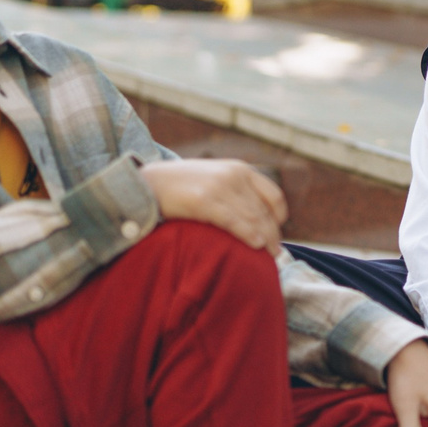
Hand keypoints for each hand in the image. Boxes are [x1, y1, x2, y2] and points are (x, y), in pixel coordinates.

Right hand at [140, 158, 286, 251]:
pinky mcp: (203, 201)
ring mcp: (219, 187)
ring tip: (269, 256)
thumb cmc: (182, 187)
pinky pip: (233, 221)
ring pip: (253, 217)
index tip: (278, 233)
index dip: (279, 217)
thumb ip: (236, 192)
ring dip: (265, 239)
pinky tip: (256, 245)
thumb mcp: (215, 180)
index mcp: (240, 169)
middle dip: (273, 234)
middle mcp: (234, 175)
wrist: (148, 182)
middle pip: (264, 211)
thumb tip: (257, 219)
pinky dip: (248, 234)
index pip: (273, 195)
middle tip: (276, 253)